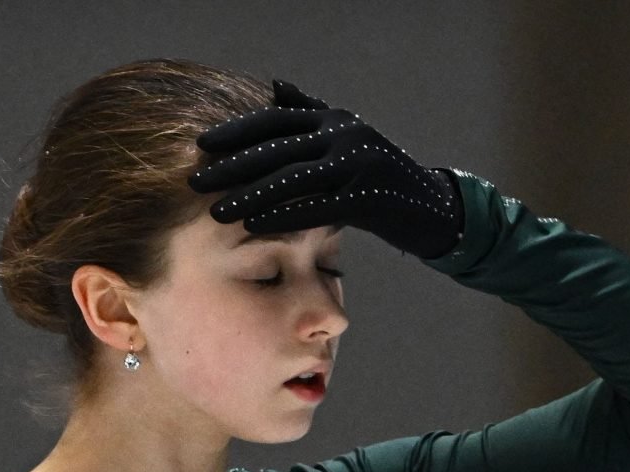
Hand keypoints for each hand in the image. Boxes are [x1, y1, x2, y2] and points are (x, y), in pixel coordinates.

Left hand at [189, 78, 465, 261]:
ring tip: (219, 210)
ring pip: (292, 178)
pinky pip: (316, 206)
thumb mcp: (347, 139)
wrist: (431, 208)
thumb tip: (276, 88)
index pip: (276, 121)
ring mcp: (357, 164)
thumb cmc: (380, 178)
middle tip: (198, 181)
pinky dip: (282, 215)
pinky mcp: (368, 198)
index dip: (237, 132)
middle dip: (234, 166)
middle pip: (277, 149)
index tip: (202, 146)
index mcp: (334, 119)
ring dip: (251, 194)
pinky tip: (255, 224)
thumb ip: (312, 114)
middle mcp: (344, 134)